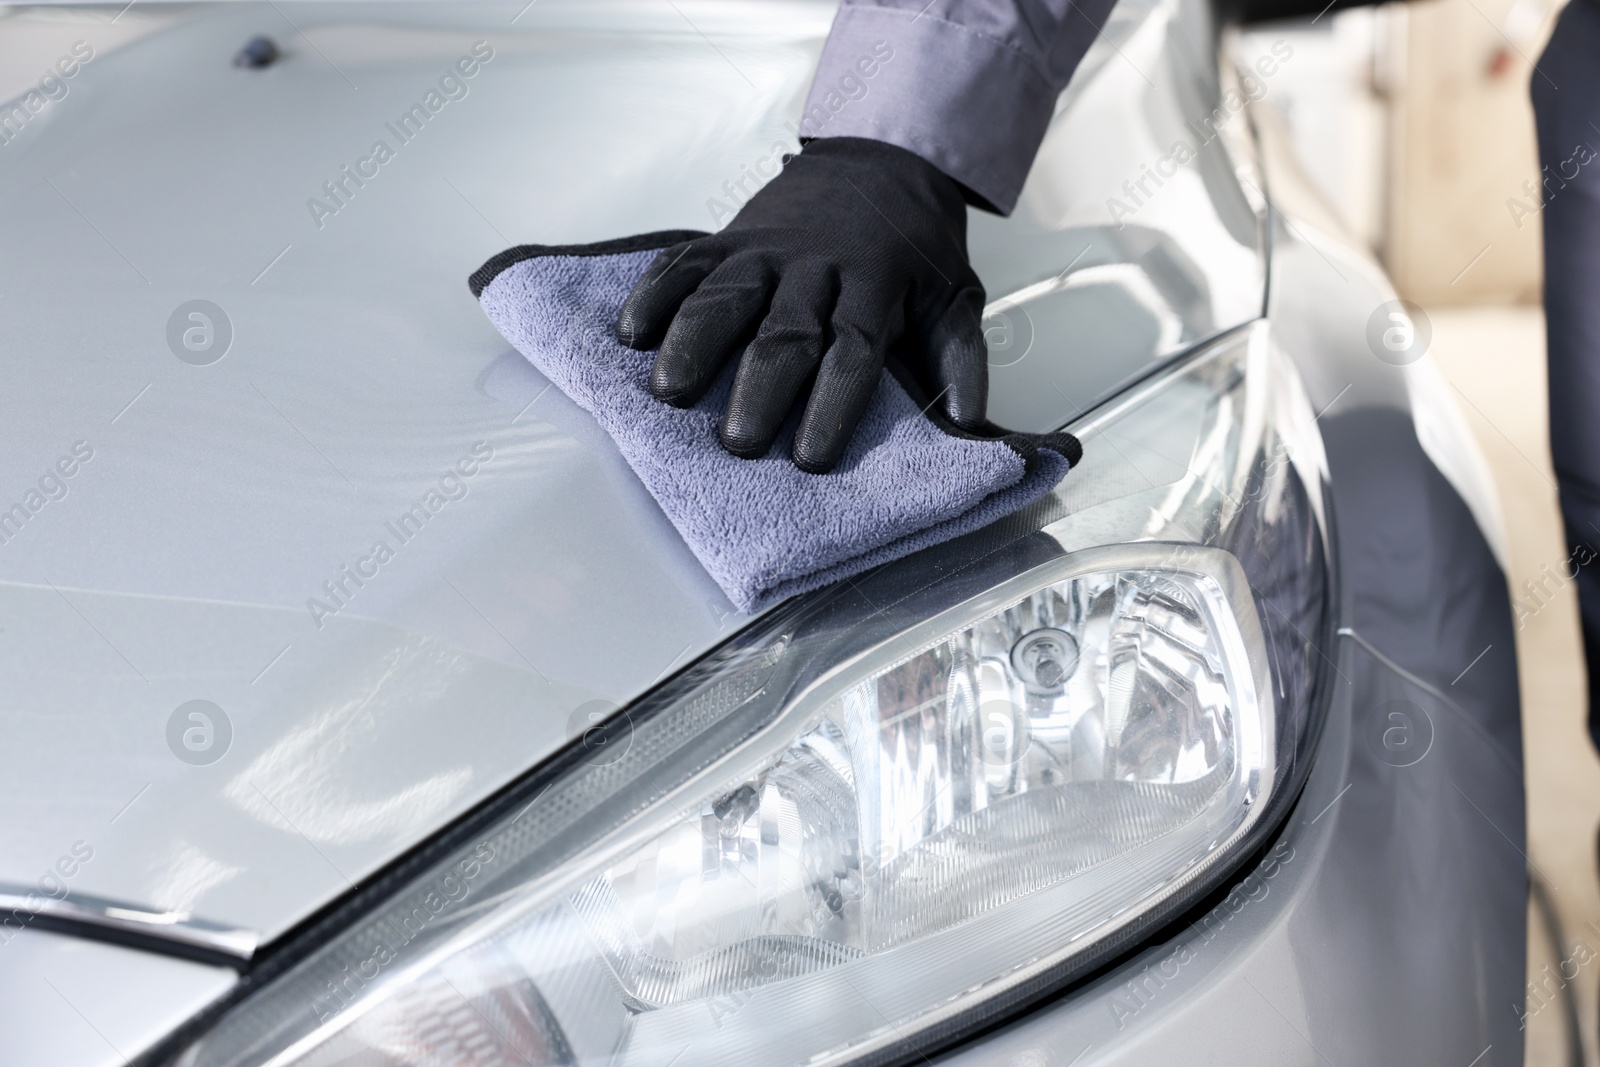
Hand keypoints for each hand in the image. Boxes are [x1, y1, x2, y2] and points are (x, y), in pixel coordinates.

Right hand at [615, 137, 987, 472]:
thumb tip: (969, 425)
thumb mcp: (953, 295)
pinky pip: (687, 263)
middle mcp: (817, 265)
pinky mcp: (730, 237)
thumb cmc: (913, 245)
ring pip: (725, 294)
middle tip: (739, 444)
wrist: (881, 159)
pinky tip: (632, 331)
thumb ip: (958, 359)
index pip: (854, 349)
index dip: (833, 405)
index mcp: (875, 284)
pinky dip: (656, 294)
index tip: (813, 458)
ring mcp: (767, 248)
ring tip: (669, 392)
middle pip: (785, 331)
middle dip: (760, 389)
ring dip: (694, 344)